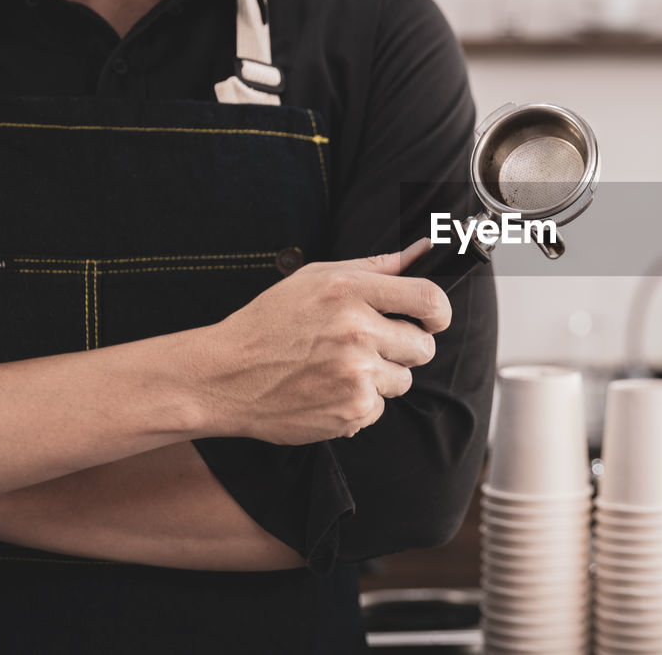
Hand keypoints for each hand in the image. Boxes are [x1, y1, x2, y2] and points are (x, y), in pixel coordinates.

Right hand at [200, 239, 450, 444]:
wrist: (223, 376)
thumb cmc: (272, 322)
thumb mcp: (317, 278)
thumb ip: (377, 266)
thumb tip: (424, 249)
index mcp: (350, 291)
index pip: (429, 299)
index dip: (438, 312)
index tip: (432, 319)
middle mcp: (356, 331)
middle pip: (423, 347)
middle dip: (405, 348)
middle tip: (369, 346)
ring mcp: (355, 374)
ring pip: (402, 380)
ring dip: (380, 377)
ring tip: (338, 368)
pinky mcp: (350, 411)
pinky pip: (379, 408)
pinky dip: (359, 403)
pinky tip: (326, 390)